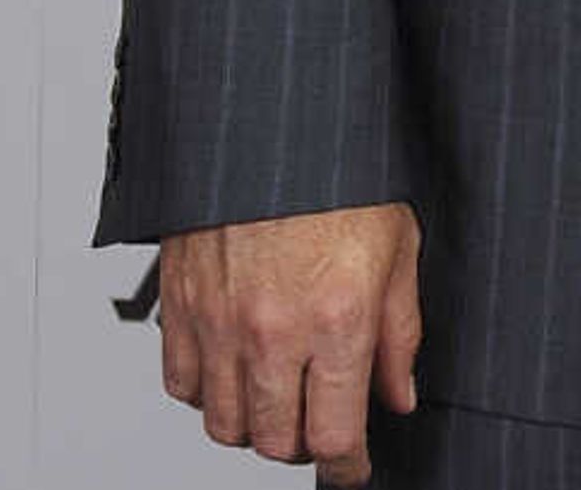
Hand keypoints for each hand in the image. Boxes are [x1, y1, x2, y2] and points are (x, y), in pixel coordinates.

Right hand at [155, 202, 422, 483]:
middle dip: (304, 446)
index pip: (336, 435)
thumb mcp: (399, 247)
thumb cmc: (341, 175)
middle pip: (276, 442)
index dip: (349, 466)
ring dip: (255, 424)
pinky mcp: (180, 305)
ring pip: (225, 424)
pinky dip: (206, 392)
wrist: (275, 124)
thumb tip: (398, 394)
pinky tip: (236, 368)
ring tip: (281, 397)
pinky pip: (181, 385)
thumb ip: (399, 333)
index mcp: (337, 318)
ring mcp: (219, 322)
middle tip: (322, 425)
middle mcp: (273, 330)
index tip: (354, 468)